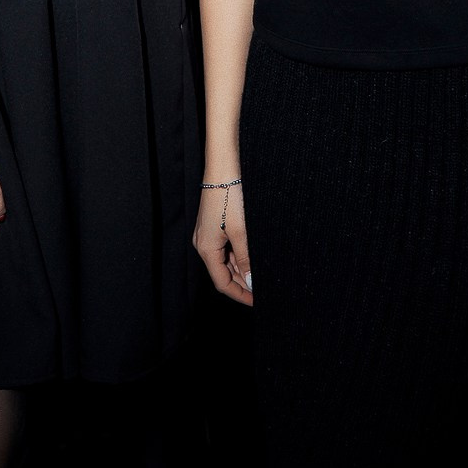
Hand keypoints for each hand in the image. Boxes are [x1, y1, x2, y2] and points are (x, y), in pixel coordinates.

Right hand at [193, 178, 252, 307]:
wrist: (224, 166)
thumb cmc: (230, 195)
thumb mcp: (241, 232)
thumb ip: (246, 259)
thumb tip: (251, 283)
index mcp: (206, 248)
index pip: (222, 282)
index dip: (240, 294)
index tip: (257, 301)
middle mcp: (204, 243)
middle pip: (223, 273)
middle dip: (243, 283)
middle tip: (263, 291)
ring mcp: (209, 233)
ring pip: (226, 261)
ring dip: (243, 270)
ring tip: (262, 276)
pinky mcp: (216, 223)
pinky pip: (227, 248)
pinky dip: (240, 256)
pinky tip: (254, 258)